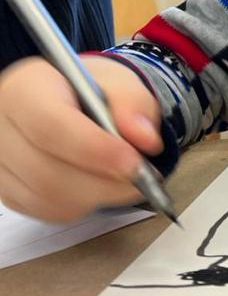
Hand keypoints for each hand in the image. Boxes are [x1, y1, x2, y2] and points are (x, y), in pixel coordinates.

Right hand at [0, 55, 162, 221]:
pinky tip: (100, 185)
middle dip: (104, 182)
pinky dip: (82, 205)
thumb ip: (134, 106)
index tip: (134, 163)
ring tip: (126, 180)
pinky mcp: (8, 189)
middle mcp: (2, 127)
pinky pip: (47, 211)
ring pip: (48, 198)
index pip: (50, 126)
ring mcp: (1, 162)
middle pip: (46, 172)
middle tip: (143, 177)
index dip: (95, 150)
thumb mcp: (120, 83)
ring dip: (97, 196)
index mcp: (26, 88)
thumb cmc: (92, 91)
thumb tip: (145, 139)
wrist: (72, 101)